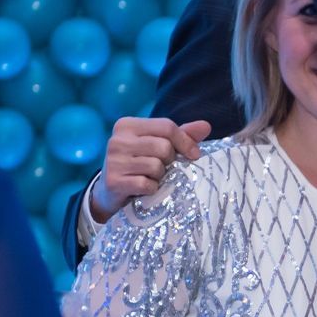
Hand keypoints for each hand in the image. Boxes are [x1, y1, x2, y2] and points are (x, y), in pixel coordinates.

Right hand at [92, 117, 212, 221]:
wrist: (110, 191)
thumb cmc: (138, 163)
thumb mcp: (157, 145)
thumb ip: (181, 134)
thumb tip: (206, 126)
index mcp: (127, 125)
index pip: (167, 126)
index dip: (185, 141)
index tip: (194, 155)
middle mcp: (117, 140)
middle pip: (164, 147)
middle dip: (170, 160)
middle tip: (161, 167)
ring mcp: (113, 161)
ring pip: (157, 166)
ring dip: (160, 176)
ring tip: (149, 177)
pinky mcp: (113, 181)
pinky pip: (147, 184)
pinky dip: (152, 188)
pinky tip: (143, 187)